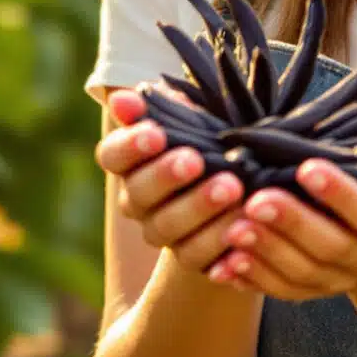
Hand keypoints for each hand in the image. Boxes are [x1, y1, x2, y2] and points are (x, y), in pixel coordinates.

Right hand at [96, 88, 247, 274]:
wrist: (244, 183)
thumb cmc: (211, 138)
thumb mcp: (192, 117)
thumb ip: (158, 107)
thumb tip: (122, 99)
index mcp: (129, 163)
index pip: (112, 155)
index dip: (130, 146)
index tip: (156, 134)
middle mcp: (136, 200)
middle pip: (139, 193)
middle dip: (167, 176)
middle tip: (197, 160)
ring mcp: (160, 232)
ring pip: (167, 227)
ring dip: (198, 208)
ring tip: (232, 188)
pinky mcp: (189, 257)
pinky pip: (197, 255)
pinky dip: (219, 240)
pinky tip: (242, 223)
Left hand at [207, 106, 356, 300]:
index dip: (340, 195)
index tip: (306, 167)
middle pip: (331, 248)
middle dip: (292, 224)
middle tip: (255, 199)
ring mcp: (342, 278)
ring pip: (304, 274)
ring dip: (267, 253)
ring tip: (233, 228)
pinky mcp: (314, 288)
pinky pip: (284, 291)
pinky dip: (255, 281)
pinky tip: (225, 265)